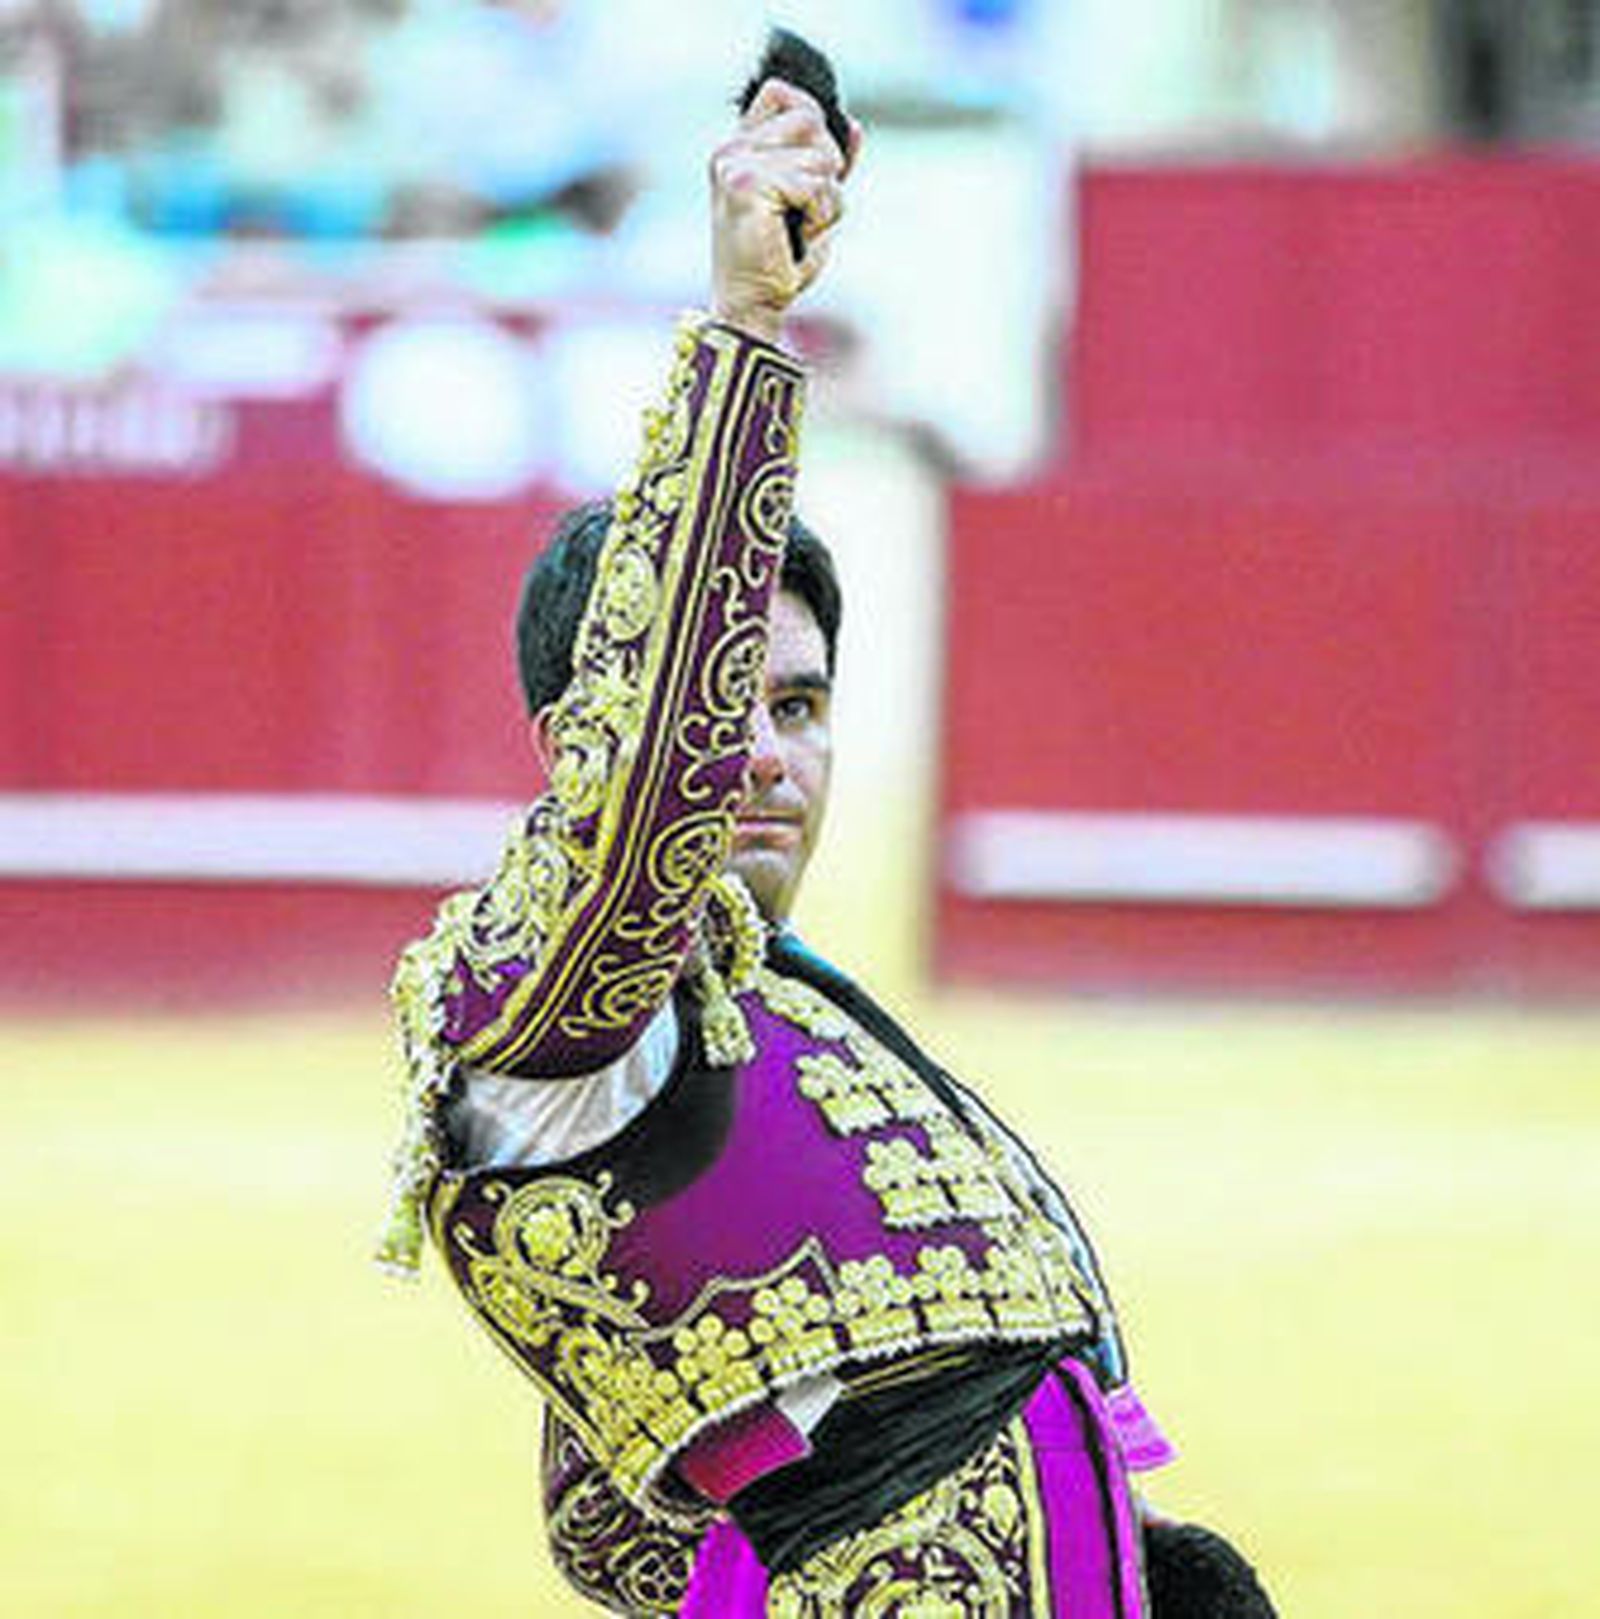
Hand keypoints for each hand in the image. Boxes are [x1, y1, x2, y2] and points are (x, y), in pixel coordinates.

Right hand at [710, 79, 859, 343]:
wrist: (753, 305)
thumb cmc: (779, 260)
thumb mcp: (810, 201)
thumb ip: (825, 163)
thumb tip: (854, 125)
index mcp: (737, 147)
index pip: (782, 93)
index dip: (810, 120)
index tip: (808, 170)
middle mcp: (731, 149)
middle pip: (810, 118)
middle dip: (826, 168)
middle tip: (802, 210)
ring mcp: (736, 165)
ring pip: (820, 155)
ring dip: (825, 199)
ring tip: (799, 227)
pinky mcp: (749, 183)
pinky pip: (815, 183)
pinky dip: (820, 215)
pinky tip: (798, 237)